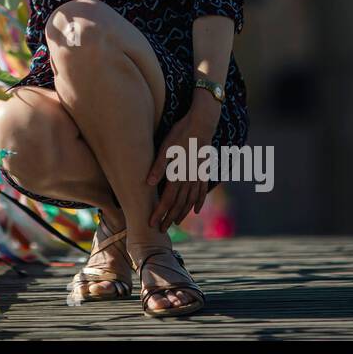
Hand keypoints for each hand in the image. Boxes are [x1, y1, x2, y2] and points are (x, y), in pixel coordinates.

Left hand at [145, 94, 220, 231]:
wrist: (202, 123)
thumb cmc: (180, 133)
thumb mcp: (165, 148)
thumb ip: (158, 166)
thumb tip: (148, 183)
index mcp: (178, 174)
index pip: (167, 200)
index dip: (160, 213)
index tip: (153, 224)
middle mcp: (190, 178)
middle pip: (179, 204)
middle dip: (169, 218)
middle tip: (162, 230)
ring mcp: (198, 176)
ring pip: (190, 200)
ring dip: (182, 213)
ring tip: (175, 222)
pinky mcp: (204, 171)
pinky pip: (202, 191)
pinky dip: (198, 202)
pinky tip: (196, 210)